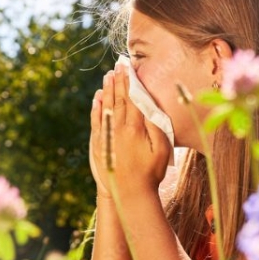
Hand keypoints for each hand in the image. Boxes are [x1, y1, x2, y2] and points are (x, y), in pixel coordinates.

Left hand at [89, 64, 170, 199]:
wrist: (129, 194)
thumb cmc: (151, 173)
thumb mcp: (162, 150)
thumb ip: (155, 126)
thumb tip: (148, 106)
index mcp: (135, 128)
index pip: (132, 97)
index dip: (131, 81)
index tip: (129, 67)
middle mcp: (118, 128)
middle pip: (118, 98)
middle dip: (118, 80)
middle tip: (117, 65)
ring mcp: (107, 135)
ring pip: (106, 107)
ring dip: (107, 90)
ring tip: (108, 75)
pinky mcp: (99, 144)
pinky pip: (96, 120)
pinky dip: (96, 107)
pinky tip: (97, 97)